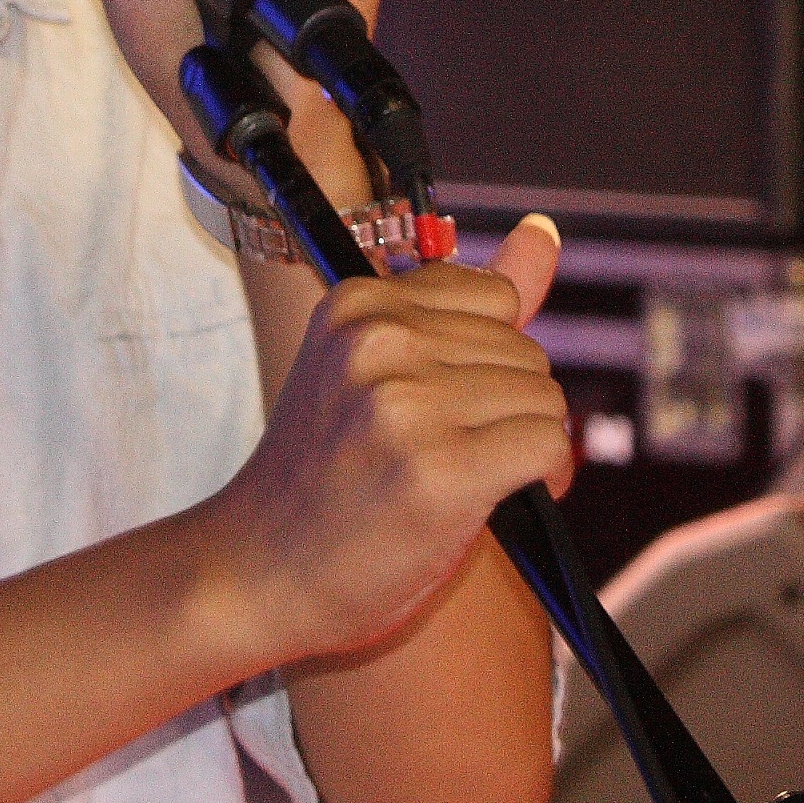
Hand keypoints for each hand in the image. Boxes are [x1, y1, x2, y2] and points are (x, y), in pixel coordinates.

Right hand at [204, 229, 573, 666]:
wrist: (254, 574)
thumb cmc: (322, 477)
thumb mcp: (371, 370)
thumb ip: (462, 306)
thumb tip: (547, 229)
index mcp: (356, 301)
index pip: (495, 298)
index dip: (492, 360)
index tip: (461, 407)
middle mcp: (379, 340)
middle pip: (527, 351)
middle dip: (512, 407)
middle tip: (460, 457)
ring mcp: (406, 404)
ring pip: (545, 398)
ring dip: (527, 445)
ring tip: (469, 482)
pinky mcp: (439, 470)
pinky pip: (549, 445)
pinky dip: (545, 479)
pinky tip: (496, 504)